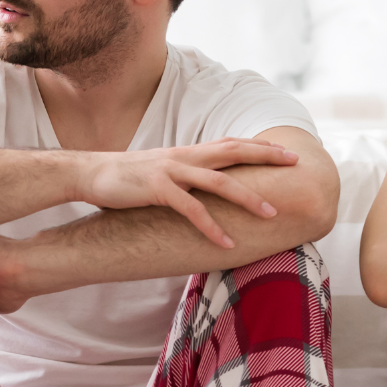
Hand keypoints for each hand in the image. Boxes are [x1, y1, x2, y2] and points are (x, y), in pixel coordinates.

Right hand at [73, 138, 298, 247]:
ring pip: (219, 182)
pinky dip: (211, 227)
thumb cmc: (129, 177)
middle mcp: (185, 157)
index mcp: (188, 152)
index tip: (287, 152)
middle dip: (267, 157)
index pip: (231, 143)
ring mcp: (172, 171)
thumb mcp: (164, 170)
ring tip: (272, 213)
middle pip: (234, 152)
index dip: (260, 146)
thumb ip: (187, 173)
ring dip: (247, 198)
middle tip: (295, 164)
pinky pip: (191, 209)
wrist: (91, 173)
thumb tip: (209, 184)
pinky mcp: (157, 190)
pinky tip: (227, 243)